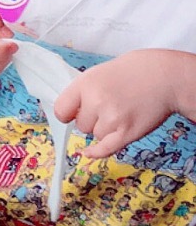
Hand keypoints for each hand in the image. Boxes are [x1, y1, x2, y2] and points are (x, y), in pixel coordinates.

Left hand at [55, 51, 174, 157]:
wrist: (164, 76)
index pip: (61, 109)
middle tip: (108, 107)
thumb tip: (71, 111)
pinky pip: (105, 149)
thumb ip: (83, 92)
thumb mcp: (99, 73)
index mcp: (85, 84)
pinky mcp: (128, 132)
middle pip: (81, 125)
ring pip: (95, 135)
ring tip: (120, 113)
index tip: (72, 114)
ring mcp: (112, 118)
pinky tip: (89, 152)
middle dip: (91, 119)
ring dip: (105, 129)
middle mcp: (96, 101)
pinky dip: (96, 152)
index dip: (67, 113)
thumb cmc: (132, 72)